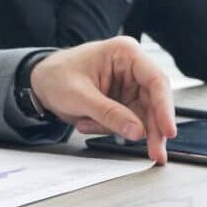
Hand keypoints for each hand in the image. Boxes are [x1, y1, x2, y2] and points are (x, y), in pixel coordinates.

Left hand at [30, 36, 176, 163]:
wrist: (39, 83)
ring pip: (145, 116)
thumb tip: (138, 132)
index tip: (168, 131)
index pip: (156, 81)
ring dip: (124, 131)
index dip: (165, 108)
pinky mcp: (124, 102)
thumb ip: (110, 113)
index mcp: (126, 54)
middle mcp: (133, 69)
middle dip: (153, 129)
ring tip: (91, 126)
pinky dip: (110, 129)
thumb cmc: (55, 76)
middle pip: (156, 102)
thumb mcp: (79, 96)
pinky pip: (130, 123)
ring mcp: (130, 86)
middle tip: (155, 152)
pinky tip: (86, 123)